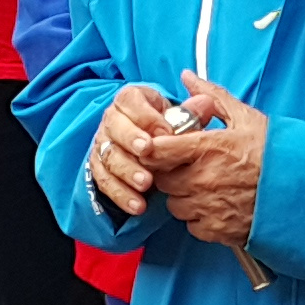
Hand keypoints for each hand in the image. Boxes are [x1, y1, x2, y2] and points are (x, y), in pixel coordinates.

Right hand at [89, 84, 183, 218]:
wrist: (149, 151)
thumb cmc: (165, 131)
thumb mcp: (179, 119)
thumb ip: (191, 113)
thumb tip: (205, 104)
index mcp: (130, 100)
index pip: (130, 100)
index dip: (146, 116)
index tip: (165, 132)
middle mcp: (112, 120)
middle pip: (115, 126)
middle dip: (131, 140)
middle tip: (147, 153)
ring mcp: (103, 145)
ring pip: (109, 156)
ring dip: (127, 171)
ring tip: (146, 183)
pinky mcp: (99, 169)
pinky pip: (105, 182)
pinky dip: (121, 195)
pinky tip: (137, 205)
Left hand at [148, 75, 269, 252]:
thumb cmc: (277, 153)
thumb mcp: (246, 118)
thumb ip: (212, 97)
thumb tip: (187, 77)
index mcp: (208, 149)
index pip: (157, 150)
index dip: (154, 149)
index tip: (162, 148)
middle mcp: (204, 180)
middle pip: (163, 180)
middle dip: (171, 173)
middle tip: (189, 167)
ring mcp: (210, 207)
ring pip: (175, 206)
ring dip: (184, 198)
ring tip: (205, 187)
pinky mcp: (219, 230)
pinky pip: (193, 227)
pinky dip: (200, 219)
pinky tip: (217, 206)